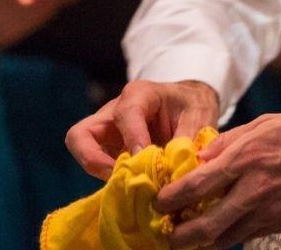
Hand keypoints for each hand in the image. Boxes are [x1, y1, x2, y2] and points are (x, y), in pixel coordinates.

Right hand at [66, 79, 222, 179]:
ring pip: (82, 151)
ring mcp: (107, 131)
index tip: (144, 158)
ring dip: (100, 171)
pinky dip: (110, 177)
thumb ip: (186, 144)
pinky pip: (96, 164)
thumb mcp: (199, 118)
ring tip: (128, 183)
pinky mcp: (108, 148)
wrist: (191, 104)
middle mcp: (114, 111)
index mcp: (140, 94)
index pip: (125, 115)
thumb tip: (176, 175)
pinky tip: (133, 185)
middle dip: (93, 160)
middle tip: (120, 175)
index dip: (133, 138)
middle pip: (80, 134)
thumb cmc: (194, 106)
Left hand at [157, 110, 280, 247]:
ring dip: (202, 240)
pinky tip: (226, 227)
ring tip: (192, 234)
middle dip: (178, 235)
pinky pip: (247, 235)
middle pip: (201, 227)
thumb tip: (202, 157)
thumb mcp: (271, 122)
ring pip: (222, 239)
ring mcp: (270, 211)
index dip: (168, 199)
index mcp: (247, 157)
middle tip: (169, 230)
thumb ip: (232, 141)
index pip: (192, 186)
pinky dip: (231, 235)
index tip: (159, 201)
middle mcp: (254, 189)